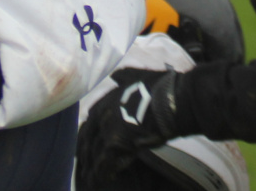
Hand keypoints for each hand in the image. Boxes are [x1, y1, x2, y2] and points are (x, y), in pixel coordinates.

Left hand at [76, 68, 185, 189]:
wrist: (171, 101)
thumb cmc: (160, 87)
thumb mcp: (138, 76)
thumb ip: (125, 76)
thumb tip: (115, 75)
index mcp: (107, 100)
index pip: (91, 119)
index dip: (89, 131)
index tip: (87, 140)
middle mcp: (104, 115)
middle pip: (87, 137)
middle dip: (85, 150)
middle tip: (84, 162)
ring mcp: (109, 130)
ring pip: (94, 152)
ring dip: (91, 165)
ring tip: (90, 178)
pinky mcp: (118, 145)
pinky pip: (105, 163)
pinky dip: (103, 172)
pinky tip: (103, 179)